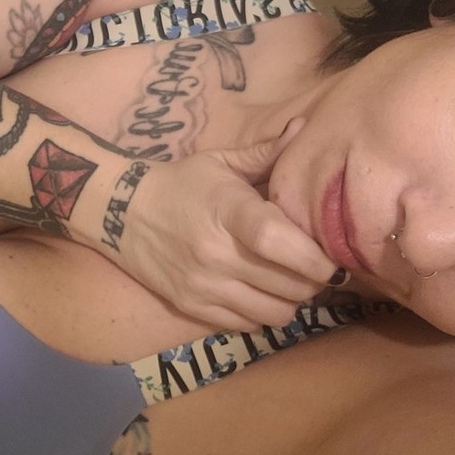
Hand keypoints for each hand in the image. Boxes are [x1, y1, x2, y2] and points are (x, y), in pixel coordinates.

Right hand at [105, 120, 338, 330]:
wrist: (121, 214)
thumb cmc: (180, 184)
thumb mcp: (220, 163)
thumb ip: (265, 153)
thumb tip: (303, 128)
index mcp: (227, 210)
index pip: (276, 242)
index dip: (313, 258)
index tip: (334, 261)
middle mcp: (216, 253)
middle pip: (287, 285)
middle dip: (314, 281)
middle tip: (317, 270)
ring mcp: (203, 285)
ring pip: (274, 312)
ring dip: (292, 301)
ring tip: (291, 284)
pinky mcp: (193, 306)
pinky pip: (248, 325)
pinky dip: (264, 314)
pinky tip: (262, 294)